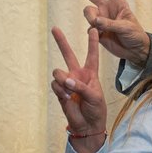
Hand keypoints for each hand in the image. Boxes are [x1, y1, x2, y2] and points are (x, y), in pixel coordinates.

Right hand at [51, 26, 107, 152]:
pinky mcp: (59, 90)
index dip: (92, 43)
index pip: (92, 55)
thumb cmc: (96, 109)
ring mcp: (67, 82)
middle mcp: (78, 75)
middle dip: (61, 42)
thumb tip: (65, 79)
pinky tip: (66, 97)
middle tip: (54, 28)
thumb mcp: (94, 97)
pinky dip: (59, 90)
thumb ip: (81, 87)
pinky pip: (55, 84)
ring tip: (69, 91)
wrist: (87, 124)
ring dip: (63, 81)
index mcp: (91, 74)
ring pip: (58, 72)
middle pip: (68, 55)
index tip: (94, 30)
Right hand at [66, 0, 150, 64]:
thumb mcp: (126, 28)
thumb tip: (94, 21)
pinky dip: (93, 32)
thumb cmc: (136, 36)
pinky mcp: (95, 29)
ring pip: (87, 13)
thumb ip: (110, 24)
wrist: (134, 51)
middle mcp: (107, 8)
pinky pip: (89, 27)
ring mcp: (100, 18)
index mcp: (118, 3)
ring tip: (98, 26)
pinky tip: (102, 36)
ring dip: (91, 18)